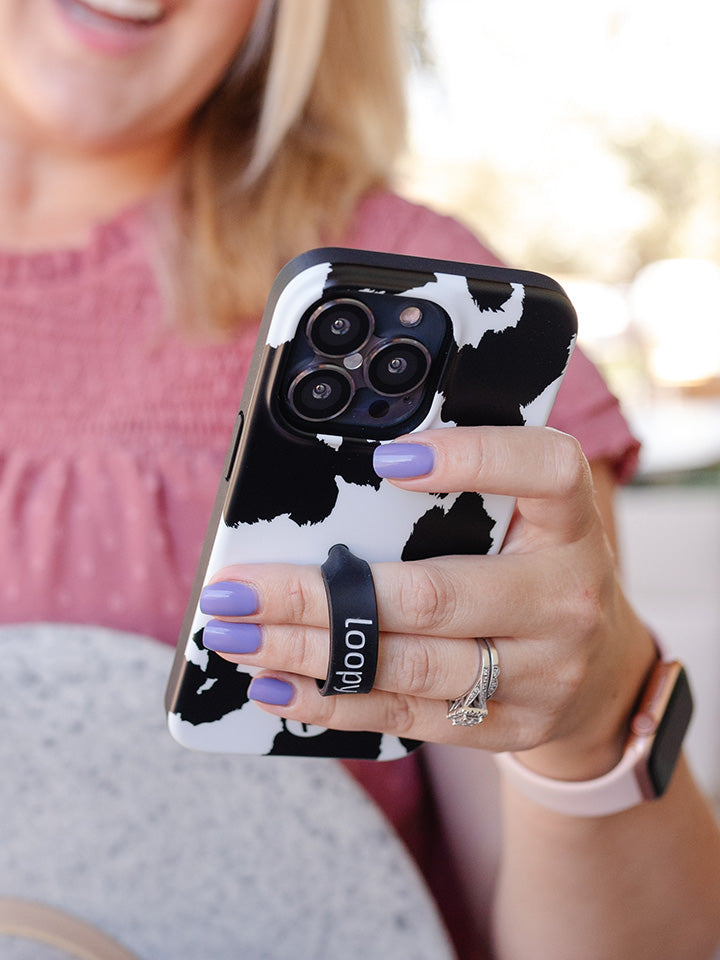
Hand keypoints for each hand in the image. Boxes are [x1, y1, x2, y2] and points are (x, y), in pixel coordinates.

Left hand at [200, 426, 655, 780]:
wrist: (603, 673)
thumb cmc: (537, 569)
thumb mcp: (524, 521)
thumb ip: (461, 497)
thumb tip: (333, 490)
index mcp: (571, 523)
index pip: (542, 472)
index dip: (472, 459)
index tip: (386, 460)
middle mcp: (565, 597)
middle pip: (435, 594)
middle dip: (319, 594)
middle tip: (234, 588)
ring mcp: (542, 673)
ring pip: (408, 664)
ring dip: (307, 651)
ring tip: (237, 637)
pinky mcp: (509, 726)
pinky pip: (407, 715)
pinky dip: (331, 701)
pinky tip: (274, 685)